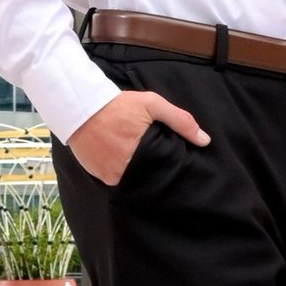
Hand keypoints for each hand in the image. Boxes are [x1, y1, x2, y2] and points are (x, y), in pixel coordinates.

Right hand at [67, 87, 209, 186]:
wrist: (81, 106)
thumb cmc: (119, 105)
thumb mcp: (152, 105)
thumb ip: (180, 120)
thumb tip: (205, 141)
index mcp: (141, 155)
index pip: (163, 171)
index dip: (168, 168)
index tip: (172, 163)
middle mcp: (124, 170)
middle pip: (148, 178)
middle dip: (153, 171)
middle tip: (155, 158)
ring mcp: (109, 175)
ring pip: (132, 180)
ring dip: (137, 172)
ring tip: (138, 158)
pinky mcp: (98, 175)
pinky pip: (115, 179)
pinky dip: (121, 171)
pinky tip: (122, 158)